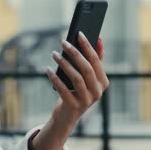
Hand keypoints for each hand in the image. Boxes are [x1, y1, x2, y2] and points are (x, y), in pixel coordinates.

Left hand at [29, 33, 108, 149]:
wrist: (67, 116)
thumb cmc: (77, 91)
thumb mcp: (87, 77)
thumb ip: (94, 60)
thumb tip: (99, 39)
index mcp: (103, 82)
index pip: (96, 61)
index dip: (88, 46)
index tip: (79, 33)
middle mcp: (98, 92)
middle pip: (86, 68)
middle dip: (74, 53)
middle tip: (63, 42)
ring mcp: (87, 100)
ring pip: (76, 77)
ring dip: (63, 64)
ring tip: (54, 54)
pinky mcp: (74, 106)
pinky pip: (63, 89)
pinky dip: (54, 78)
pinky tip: (47, 69)